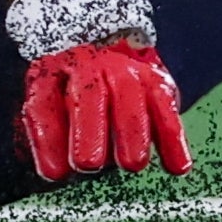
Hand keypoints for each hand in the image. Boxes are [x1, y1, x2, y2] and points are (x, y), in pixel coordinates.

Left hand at [21, 40, 191, 182]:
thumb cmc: (71, 87)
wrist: (106, 47)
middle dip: (89, 131)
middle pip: (88, 98)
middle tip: (88, 164)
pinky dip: (173, 140)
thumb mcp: (47, 99)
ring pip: (130, 101)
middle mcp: (88, 68)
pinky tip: (177, 166)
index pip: (43, 104)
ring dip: (132, 134)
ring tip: (132, 164)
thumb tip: (54, 171)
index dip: (47, 140)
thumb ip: (48, 133)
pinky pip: (167, 111)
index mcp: (51, 73)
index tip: (54, 173)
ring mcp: (125, 73)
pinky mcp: (157, 82)